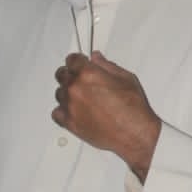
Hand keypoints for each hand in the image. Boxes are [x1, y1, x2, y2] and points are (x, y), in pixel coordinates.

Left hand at [53, 51, 161, 181]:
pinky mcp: (69, 122)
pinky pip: (56, 113)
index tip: (79, 63)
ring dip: (68, 93)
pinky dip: (63, 110)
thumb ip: (107, 66)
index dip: (77, 60)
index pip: (72, 59)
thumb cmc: (133, 109)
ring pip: (59, 93)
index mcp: (88, 74)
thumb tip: (97, 59)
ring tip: (83, 98)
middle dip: (71, 74)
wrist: (134, 132)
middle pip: (62, 75)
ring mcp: (70, 106)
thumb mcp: (126, 78)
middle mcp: (76, 88)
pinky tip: (75, 110)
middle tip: (82, 80)